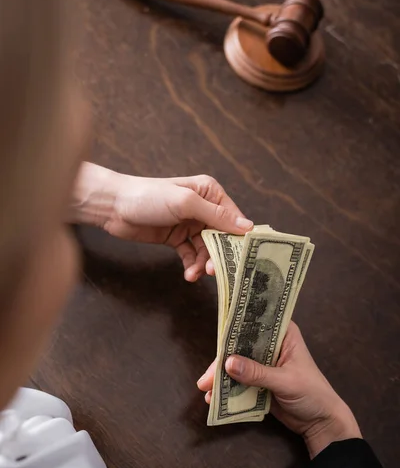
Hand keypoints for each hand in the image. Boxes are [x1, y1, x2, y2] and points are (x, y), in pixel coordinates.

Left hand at [70, 163, 252, 281]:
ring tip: (196, 273)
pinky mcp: (177, 238)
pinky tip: (189, 274)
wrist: (114, 207)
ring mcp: (190, 224)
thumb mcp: (185, 203)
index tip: (243, 258)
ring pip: (207, 249)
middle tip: (214, 270)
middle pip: (221, 237)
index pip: (234, 217)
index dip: (239, 238)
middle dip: (220, 255)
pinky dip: (192, 265)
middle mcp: (203, 208)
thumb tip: (247, 226)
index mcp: (210, 193)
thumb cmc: (149, 196)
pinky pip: (191, 255)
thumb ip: (216, 216)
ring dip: (203, 263)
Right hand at [197, 322, 361, 457]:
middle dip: (222, 361)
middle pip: (240, 345)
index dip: (236, 327)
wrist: (321, 423)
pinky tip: (214, 398)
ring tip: (206, 390)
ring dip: (221, 377)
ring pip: (237, 364)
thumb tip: (228, 363)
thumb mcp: (286, 381)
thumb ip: (257, 373)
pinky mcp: (259, 382)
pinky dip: (227, 389)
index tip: (218, 335)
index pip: (256, 323)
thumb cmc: (313, 394)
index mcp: (283, 334)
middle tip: (206, 377)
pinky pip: (239, 382)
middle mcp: (271, 345)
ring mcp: (264, 364)